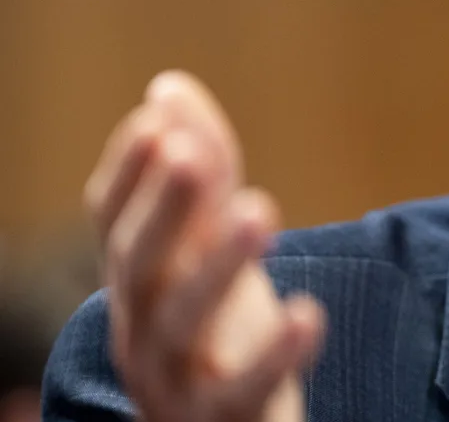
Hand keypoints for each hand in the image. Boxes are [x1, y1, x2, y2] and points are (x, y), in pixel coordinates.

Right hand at [84, 71, 324, 421]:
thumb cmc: (215, 324)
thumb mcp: (208, 246)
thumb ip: (201, 174)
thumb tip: (168, 87)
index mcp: (138, 280)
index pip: (113, 222)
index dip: (129, 173)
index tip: (158, 122)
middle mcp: (141, 326)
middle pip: (139, 265)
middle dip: (164, 208)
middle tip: (194, 155)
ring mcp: (174, 379)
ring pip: (182, 325)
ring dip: (217, 265)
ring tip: (259, 210)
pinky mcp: (221, 419)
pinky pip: (242, 392)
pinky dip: (274, 356)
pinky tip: (308, 314)